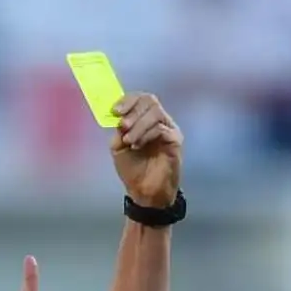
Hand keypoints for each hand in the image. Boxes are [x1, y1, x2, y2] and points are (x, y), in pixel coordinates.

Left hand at [111, 93, 182, 208]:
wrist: (144, 192)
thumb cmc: (133, 169)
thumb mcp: (118, 146)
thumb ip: (118, 129)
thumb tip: (117, 114)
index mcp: (145, 119)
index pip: (140, 98)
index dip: (127, 100)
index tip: (115, 110)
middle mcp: (159, 120)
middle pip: (150, 100)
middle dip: (133, 111)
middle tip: (122, 126)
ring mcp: (169, 130)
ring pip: (155, 113)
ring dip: (138, 125)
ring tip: (129, 141)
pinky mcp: (175, 141)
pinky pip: (161, 129)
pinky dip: (146, 135)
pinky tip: (137, 146)